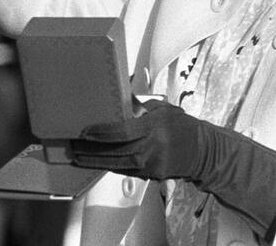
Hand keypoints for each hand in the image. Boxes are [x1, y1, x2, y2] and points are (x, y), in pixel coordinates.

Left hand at [71, 99, 275, 237]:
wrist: (203, 151)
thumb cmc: (182, 126)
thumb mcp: (162, 109)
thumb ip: (139, 106)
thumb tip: (117, 99)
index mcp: (153, 128)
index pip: (121, 132)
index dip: (100, 133)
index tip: (84, 132)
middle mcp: (151, 148)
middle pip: (114, 152)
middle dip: (91, 151)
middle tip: (72, 146)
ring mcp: (151, 164)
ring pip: (117, 164)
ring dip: (95, 161)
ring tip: (77, 156)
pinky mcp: (151, 175)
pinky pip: (125, 170)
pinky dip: (109, 166)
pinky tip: (96, 162)